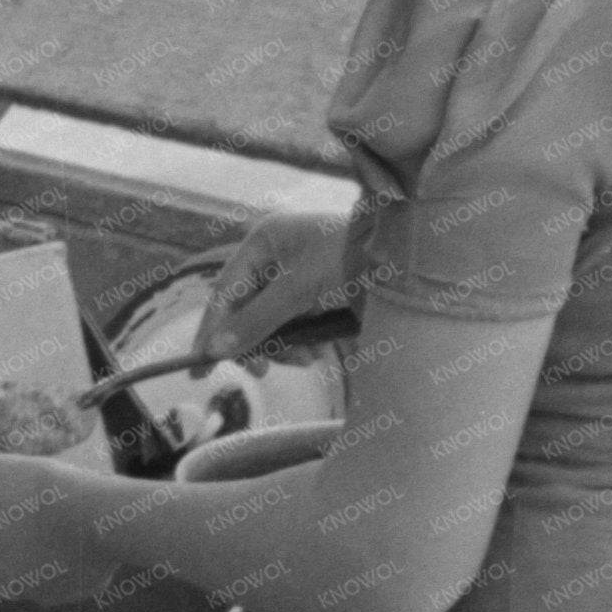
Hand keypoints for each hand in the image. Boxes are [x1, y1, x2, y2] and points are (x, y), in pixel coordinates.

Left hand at [0, 454, 121, 598]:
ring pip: (31, 579)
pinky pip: (66, 580)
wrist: (95, 514)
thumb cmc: (28, 490)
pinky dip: (67, 564)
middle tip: (24, 515)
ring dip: (36, 558)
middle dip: (5, 551)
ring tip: (53, 523)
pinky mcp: (76, 594)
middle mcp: (3, 589)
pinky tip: (77, 538)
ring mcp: (42, 596)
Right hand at [192, 210, 354, 364]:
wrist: (411, 257)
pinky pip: (296, 326)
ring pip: (272, 323)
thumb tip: (217, 351)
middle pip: (246, 310)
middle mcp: (277, 257)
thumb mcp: (300, 290)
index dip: (211, 329)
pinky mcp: (319, 297)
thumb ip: (257, 321)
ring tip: (304, 359)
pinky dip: (302, 343)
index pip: (225, 291)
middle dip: (256, 342)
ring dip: (283, 347)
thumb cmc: (353, 258)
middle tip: (261, 371)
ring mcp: (299, 277)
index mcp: (264, 241)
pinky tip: (316, 352)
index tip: (199, 364)